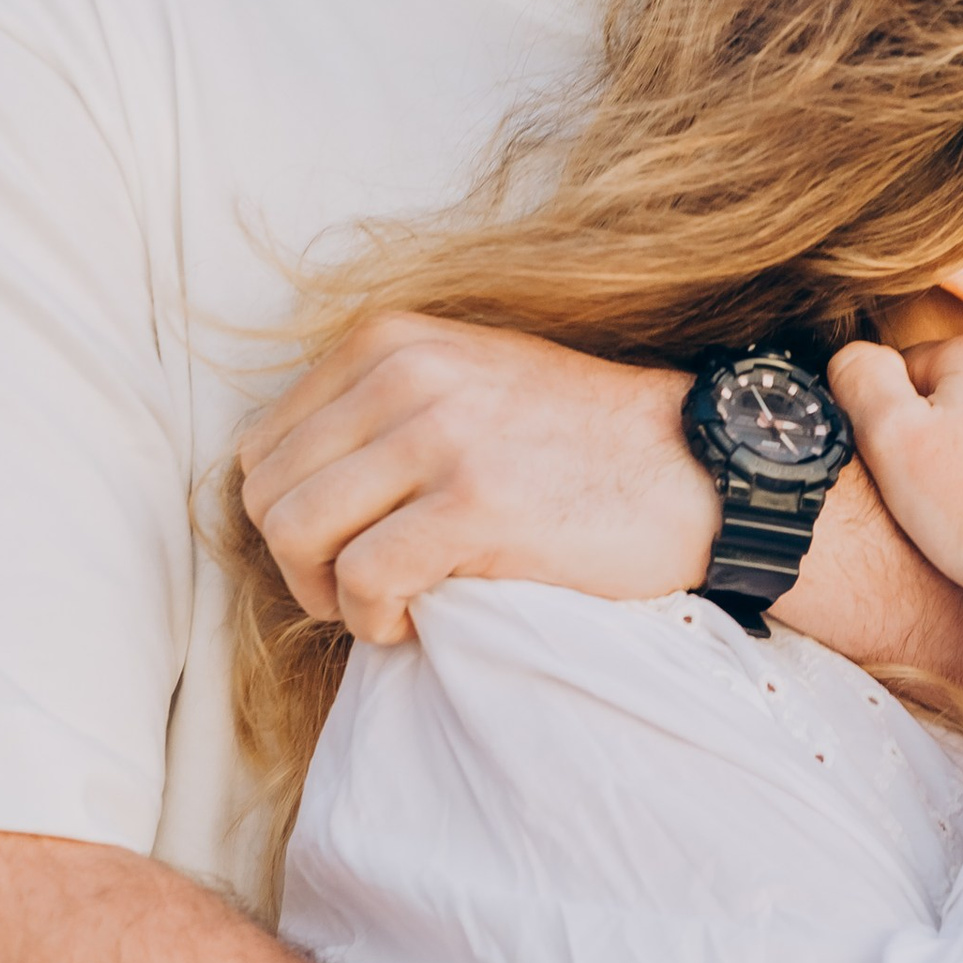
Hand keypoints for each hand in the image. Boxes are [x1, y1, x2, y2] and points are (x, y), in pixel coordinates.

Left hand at [237, 315, 717, 642]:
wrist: (698, 472)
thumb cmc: (579, 446)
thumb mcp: (465, 383)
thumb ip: (375, 410)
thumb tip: (276, 482)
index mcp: (391, 341)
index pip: (264, 443)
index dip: (288, 513)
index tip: (342, 547)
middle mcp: (405, 372)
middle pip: (268, 492)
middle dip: (298, 561)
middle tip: (358, 590)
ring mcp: (440, 433)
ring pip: (296, 533)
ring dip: (328, 593)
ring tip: (382, 606)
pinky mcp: (474, 502)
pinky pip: (363, 577)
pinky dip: (373, 619)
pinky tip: (412, 621)